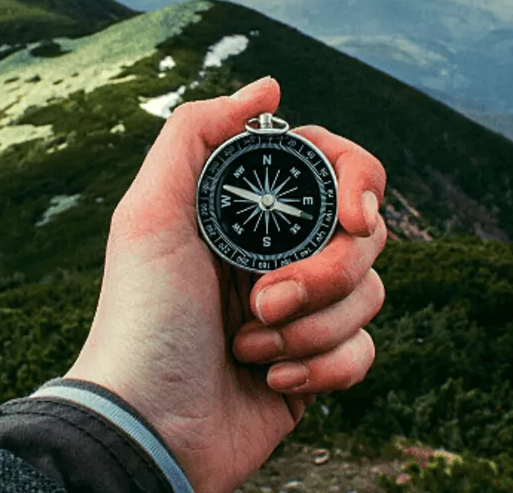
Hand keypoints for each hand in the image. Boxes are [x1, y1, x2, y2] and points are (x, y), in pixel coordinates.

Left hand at [65, 76, 387, 490]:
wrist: (147, 426)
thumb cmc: (141, 319)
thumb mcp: (149, 214)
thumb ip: (198, 133)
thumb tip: (270, 86)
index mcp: (247, 211)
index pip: (336, 170)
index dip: (359, 185)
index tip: (353, 218)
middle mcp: (280, 254)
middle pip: (366, 235)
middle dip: (324, 274)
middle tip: (264, 301)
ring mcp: (302, 312)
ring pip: (371, 295)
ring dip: (312, 328)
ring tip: (250, 347)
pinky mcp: (316, 367)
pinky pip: (365, 352)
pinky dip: (325, 368)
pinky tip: (271, 380)